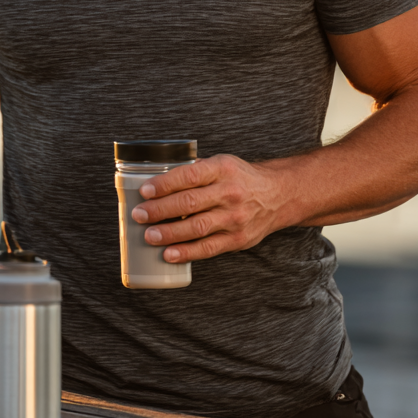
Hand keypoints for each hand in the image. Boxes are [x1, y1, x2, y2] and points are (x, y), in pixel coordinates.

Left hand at [130, 155, 294, 261]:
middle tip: (139, 215)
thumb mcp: (221, 163)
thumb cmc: (240, 178)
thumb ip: (194, 170)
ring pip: (197, 227)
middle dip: (160, 210)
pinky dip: (187, 252)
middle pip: (189, 203)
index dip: (164, 184)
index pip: (188, 176)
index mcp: (221, 169)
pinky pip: (209, 248)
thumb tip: (158, 177)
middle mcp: (229, 193)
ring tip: (149, 235)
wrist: (278, 195)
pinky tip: (169, 254)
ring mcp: (235, 218)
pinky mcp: (238, 239)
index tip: (145, 191)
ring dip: (169, 233)